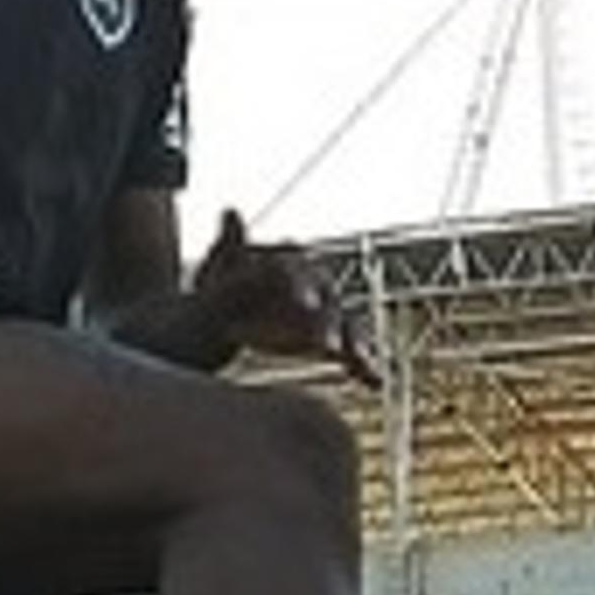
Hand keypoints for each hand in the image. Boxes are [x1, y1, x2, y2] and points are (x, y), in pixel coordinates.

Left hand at [190, 208, 380, 384]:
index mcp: (287, 265)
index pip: (297, 272)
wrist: (224, 320)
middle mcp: (313, 286)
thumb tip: (230, 211)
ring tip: (360, 361)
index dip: (301, 286)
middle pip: (327, 300)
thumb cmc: (222, 290)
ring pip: (345, 326)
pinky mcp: (330, 340)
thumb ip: (230, 249)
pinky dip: (365, 367)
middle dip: (327, 322)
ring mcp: (324, 314)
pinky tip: (375, 383)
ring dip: (354, 343)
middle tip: (325, 345)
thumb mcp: (220, 271)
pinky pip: (351, 353)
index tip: (303, 305)